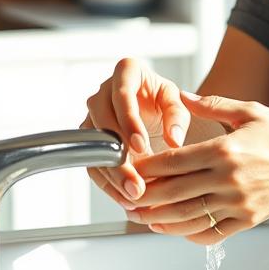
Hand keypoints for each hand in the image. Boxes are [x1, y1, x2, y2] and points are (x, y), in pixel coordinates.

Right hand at [80, 57, 190, 203]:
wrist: (152, 111)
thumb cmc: (162, 100)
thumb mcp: (175, 101)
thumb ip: (178, 116)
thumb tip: (175, 139)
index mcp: (126, 72)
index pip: (122, 95)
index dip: (129, 121)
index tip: (141, 145)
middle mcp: (103, 92)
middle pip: (103, 125)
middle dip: (120, 157)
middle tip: (137, 180)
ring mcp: (93, 116)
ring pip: (95, 147)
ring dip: (113, 174)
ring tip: (134, 194)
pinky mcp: (90, 140)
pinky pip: (93, 162)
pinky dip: (109, 183)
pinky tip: (124, 197)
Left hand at [125, 92, 268, 243]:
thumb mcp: (249, 111)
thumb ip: (212, 105)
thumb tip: (183, 96)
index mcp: (225, 149)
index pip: (175, 161)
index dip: (148, 167)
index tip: (131, 167)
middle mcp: (229, 178)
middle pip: (175, 192)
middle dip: (145, 197)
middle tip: (125, 197)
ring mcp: (238, 203)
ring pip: (189, 217)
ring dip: (160, 220)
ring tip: (141, 218)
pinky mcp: (247, 220)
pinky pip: (211, 234)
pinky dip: (189, 234)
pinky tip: (175, 229)